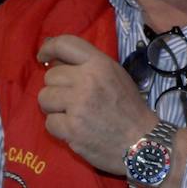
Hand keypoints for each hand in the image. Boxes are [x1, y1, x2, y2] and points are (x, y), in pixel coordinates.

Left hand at [36, 35, 159, 174]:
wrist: (143, 144)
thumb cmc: (130, 110)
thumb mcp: (116, 76)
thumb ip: (89, 67)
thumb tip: (56, 62)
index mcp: (100, 64)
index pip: (65, 44)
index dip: (49, 47)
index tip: (43, 57)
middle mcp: (87, 80)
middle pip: (50, 76)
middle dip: (57, 88)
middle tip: (73, 101)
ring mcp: (78, 104)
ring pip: (44, 98)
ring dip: (54, 108)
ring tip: (73, 115)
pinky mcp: (71, 128)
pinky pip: (49, 122)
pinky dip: (59, 128)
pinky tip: (75, 130)